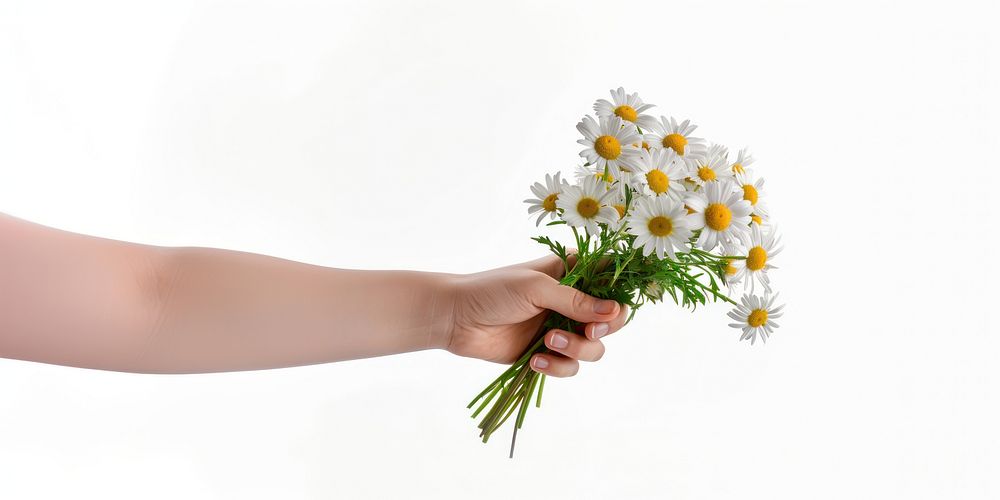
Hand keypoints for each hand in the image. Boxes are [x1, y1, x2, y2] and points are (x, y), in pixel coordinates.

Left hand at [444, 254, 628, 376]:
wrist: (456, 318)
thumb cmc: (492, 290)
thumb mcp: (536, 288)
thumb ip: (575, 301)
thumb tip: (614, 312)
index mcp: (571, 274)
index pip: (611, 280)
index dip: (619, 295)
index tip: (612, 308)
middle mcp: (571, 302)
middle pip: (612, 320)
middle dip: (603, 329)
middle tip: (589, 331)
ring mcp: (561, 329)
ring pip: (594, 348)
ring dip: (576, 349)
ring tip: (547, 342)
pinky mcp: (547, 354)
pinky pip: (569, 367)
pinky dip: (558, 367)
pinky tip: (536, 361)